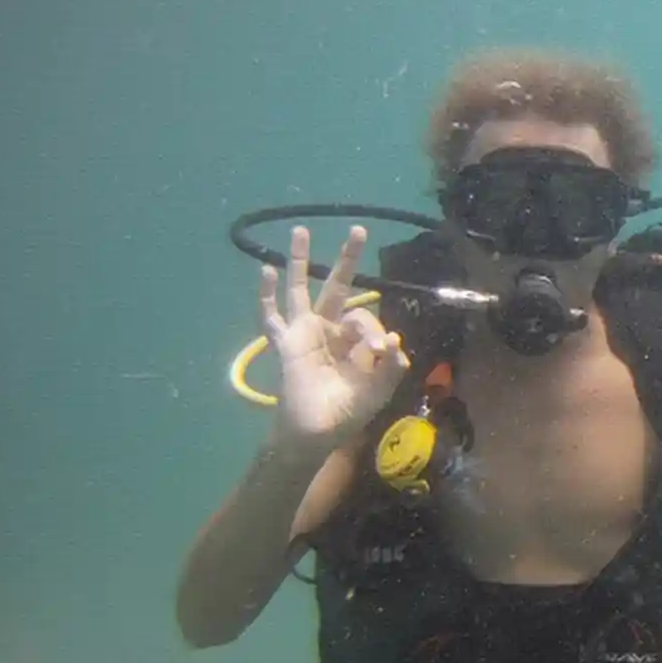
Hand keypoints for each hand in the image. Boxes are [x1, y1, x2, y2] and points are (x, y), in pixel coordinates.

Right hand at [259, 225, 410, 447]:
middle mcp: (330, 328)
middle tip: (359, 230)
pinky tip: (267, 270)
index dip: (374, 329)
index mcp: (354, 338)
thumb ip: (390, 366)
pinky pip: (272, 315)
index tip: (380, 349)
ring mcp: (305, 332)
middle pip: (338, 286)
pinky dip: (267, 294)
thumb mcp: (378, 389)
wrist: (318, 432)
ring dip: (301, 260)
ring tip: (301, 230)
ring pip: (301, 288)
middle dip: (347, 259)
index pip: (365, 316)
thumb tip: (394, 340)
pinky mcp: (286, 342)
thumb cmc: (348, 411)